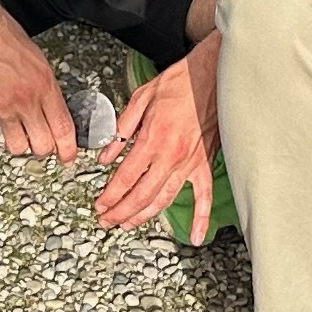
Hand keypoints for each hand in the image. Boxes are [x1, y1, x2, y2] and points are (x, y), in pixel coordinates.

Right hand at [0, 8, 74, 161]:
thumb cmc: (0, 35)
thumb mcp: (36, 58)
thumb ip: (44, 87)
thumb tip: (51, 111)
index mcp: (44, 84)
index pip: (63, 128)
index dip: (67, 149)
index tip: (67, 157)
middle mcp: (25, 99)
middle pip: (41, 146)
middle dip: (40, 147)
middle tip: (35, 138)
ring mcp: (0, 108)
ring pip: (16, 148)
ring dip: (15, 141)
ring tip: (10, 127)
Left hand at [93, 43, 220, 238]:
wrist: (212, 75)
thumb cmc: (180, 82)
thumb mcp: (141, 98)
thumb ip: (121, 129)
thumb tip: (106, 155)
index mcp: (152, 139)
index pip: (124, 177)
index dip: (109, 195)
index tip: (100, 205)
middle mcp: (171, 156)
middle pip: (140, 195)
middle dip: (120, 212)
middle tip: (106, 221)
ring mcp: (190, 163)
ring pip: (164, 200)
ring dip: (144, 217)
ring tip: (128, 225)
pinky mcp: (205, 163)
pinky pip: (204, 196)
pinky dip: (201, 218)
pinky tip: (196, 236)